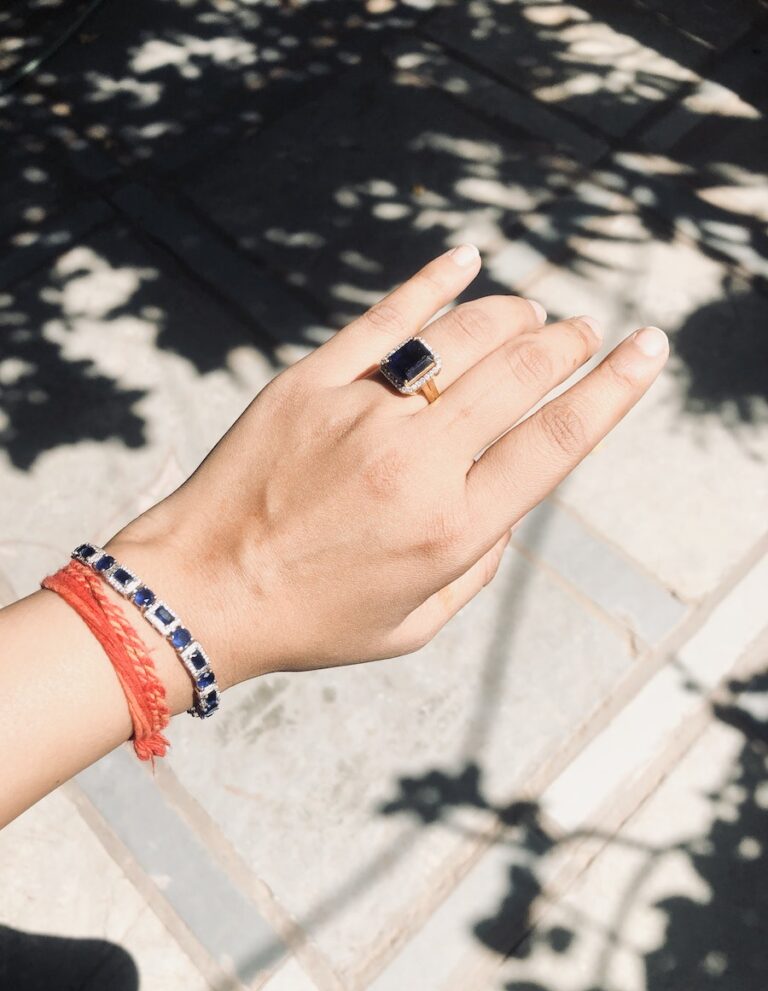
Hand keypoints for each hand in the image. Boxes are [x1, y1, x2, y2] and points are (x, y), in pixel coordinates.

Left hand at [109, 245, 667, 692]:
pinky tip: (466, 257)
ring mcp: (360, 415)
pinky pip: (383, 318)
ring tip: (532, 314)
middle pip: (522, 374)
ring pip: (463, 336)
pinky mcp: (309, 383)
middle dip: (569, 343)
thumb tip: (507, 501)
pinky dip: (432, 282)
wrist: (199, 592)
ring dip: (514, 315)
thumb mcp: (415, 624)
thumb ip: (479, 565)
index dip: (616, 388)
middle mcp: (417, 464)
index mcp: (453, 530)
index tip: (648, 350)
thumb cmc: (311, 619)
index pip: (559, 439)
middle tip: (583, 331)